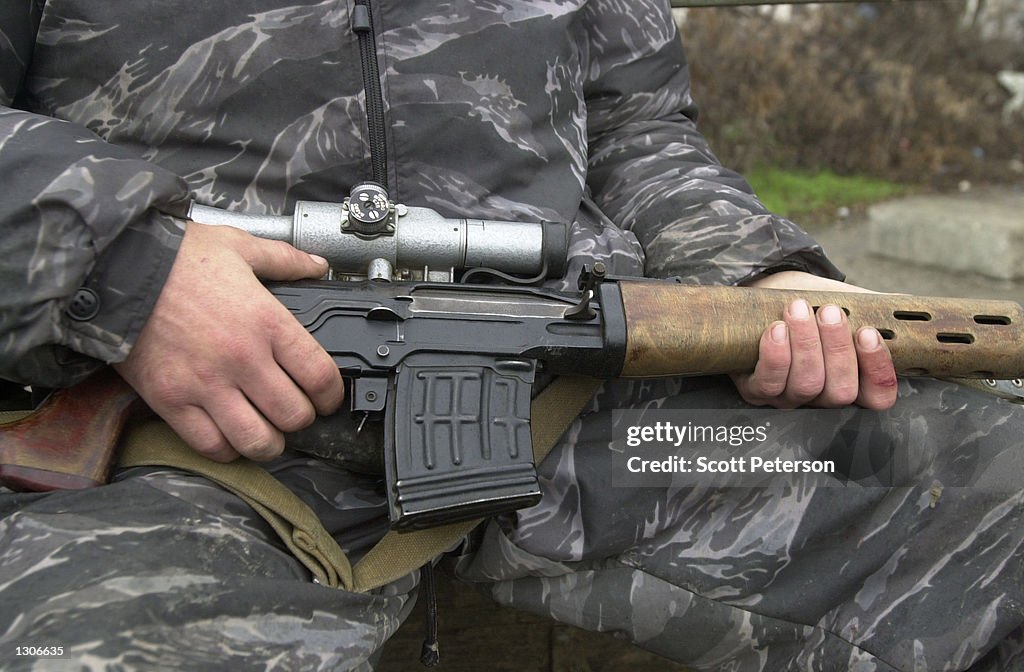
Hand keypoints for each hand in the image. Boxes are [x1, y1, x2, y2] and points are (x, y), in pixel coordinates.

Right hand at [114, 222, 343, 461]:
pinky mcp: (172, 401)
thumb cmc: (177, 257)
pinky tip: (231, 438)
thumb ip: (285, 259)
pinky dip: (227, 450)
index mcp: (267, 322)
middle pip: (294, 415)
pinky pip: (211, 445)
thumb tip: (317, 265)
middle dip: (303, 420)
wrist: (115, 268)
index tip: (327, 398)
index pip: (320, 377)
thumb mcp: (240, 246)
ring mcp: (207, 384)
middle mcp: (243, 358)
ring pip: (257, 440)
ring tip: (268, 434)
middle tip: (296, 413)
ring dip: (269, 444)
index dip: (332, 396)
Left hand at [730, 271, 897, 409]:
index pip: (878, 396)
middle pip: (841, 392)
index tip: (867, 333)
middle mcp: (821, 397)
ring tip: (799, 309)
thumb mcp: (848, 304)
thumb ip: (876, 312)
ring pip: (807, 385)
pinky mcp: (755, 390)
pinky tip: (776, 329)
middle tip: (829, 312)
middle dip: (837, 349)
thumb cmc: (810, 300)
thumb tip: (909, 311)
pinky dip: (776, 356)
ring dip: (806, 344)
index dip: (878, 370)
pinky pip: (769, 384)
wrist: (765, 289)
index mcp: (851, 381)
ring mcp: (788, 397)